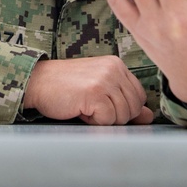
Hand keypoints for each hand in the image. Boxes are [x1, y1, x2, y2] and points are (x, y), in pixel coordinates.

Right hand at [23, 56, 153, 124]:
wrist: (38, 82)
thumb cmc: (67, 88)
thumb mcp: (99, 90)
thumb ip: (124, 101)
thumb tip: (149, 116)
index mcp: (117, 65)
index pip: (139, 96)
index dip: (124, 109)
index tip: (103, 105)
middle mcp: (114, 69)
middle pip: (133, 108)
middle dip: (114, 116)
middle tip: (91, 106)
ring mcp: (105, 80)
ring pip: (122, 116)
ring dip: (103, 119)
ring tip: (84, 106)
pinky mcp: (95, 93)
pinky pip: (107, 120)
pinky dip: (93, 121)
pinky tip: (80, 109)